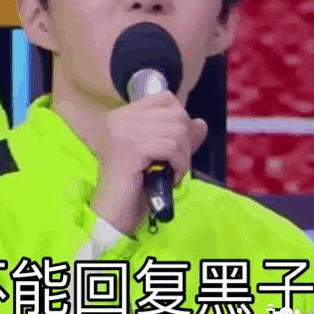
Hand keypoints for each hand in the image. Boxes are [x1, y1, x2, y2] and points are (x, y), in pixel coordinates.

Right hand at [91, 91, 207, 235]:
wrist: (113, 214)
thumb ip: (179, 137)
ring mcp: (123, 132)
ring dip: (183, 157)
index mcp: (122, 115)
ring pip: (176, 131)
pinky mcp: (130, 148)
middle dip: (185, 141)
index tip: (176, 147)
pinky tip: (170, 178)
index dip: (180, 120)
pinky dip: (179, 165)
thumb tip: (200, 123)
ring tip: (171, 173)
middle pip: (175, 113)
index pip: (164, 98)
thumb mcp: (161, 156)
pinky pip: (170, 147)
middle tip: (176, 164)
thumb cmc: (134, 187)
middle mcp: (120, 118)